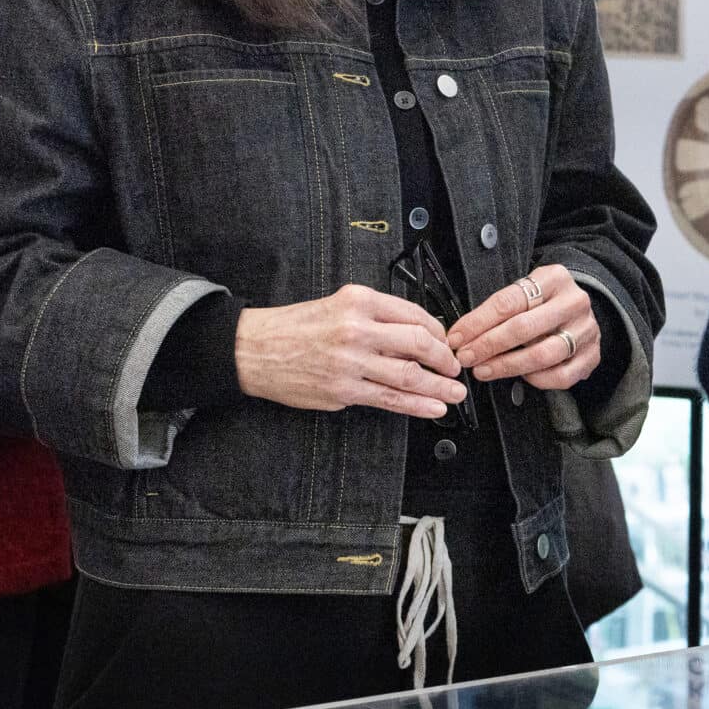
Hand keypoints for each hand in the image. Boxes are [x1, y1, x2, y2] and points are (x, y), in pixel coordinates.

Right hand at [234, 286, 464, 418]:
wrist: (253, 349)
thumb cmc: (294, 327)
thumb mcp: (336, 303)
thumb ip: (375, 315)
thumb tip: (415, 332)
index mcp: (358, 301)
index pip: (413, 314)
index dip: (439, 331)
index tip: (446, 341)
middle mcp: (356, 328)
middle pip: (418, 343)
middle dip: (445, 359)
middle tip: (455, 368)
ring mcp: (350, 362)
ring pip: (408, 375)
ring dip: (438, 387)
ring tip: (454, 393)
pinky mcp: (343, 390)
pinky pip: (389, 399)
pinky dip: (417, 405)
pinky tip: (433, 407)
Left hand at [447, 264, 599, 390]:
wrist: (579, 311)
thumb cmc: (544, 303)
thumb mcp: (525, 292)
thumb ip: (498, 309)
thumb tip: (460, 334)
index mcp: (554, 278)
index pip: (509, 302)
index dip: (477, 323)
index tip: (457, 337)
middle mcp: (574, 302)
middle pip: (523, 328)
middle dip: (488, 346)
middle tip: (466, 357)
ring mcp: (586, 330)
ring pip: (542, 355)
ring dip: (506, 366)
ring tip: (484, 370)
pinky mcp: (592, 356)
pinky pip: (560, 376)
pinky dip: (536, 380)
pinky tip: (520, 377)